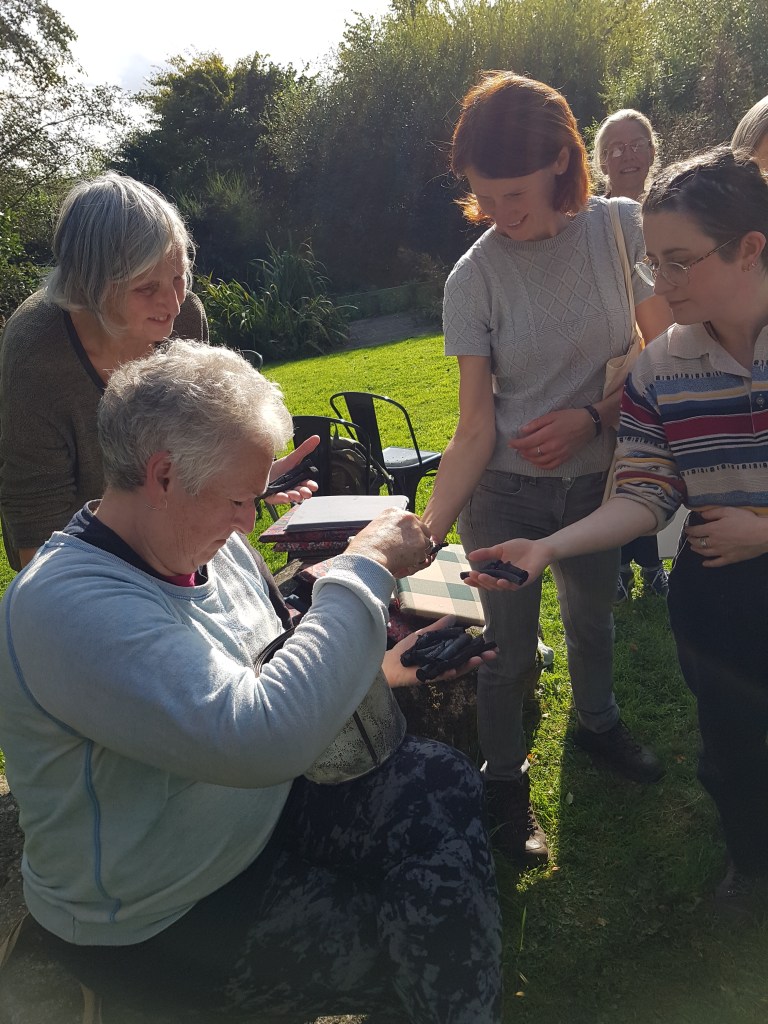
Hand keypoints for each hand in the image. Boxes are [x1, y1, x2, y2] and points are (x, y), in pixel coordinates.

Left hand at [265, 436, 319, 504]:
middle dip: (304, 493)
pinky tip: (284, 496)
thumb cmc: (279, 467)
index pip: (307, 484)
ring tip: (295, 494)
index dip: (311, 486)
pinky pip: (277, 499)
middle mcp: (292, 488)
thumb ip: (304, 449)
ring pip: (291, 496)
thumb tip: (316, 438)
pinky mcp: (272, 496)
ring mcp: (283, 493)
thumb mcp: (292, 458)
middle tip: (306, 492)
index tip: (314, 486)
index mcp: (299, 480)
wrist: (261, 469)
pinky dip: (281, 498)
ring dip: (294, 496)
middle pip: (300, 492)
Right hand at [346, 508, 431, 576]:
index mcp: (395, 512)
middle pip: (422, 528)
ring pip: (426, 542)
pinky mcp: (420, 544)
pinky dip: (416, 561)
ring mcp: (416, 531)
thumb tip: (391, 536)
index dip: (410, 531)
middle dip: (418, 540)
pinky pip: (424, 555)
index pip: (411, 519)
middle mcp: (408, 518)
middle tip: (409, 551)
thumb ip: (387, 528)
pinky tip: (404, 563)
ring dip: (418, 551)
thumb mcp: (374, 528)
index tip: (406, 539)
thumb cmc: (365, 547)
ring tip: (404, 558)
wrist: (368, 556)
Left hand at [382, 615, 496, 687]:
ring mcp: (436, 672)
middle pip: (464, 662)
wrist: (388, 662)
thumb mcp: (424, 635)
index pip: (464, 653)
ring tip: (478, 660)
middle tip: (492, 654)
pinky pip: (438, 677)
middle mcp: (443, 665)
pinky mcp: (426, 678)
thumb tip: (454, 616)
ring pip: (455, 670)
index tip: (490, 646)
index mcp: (444, 655)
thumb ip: (439, 628)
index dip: (477, 650)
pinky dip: (446, 674)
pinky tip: (454, 670)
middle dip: (478, 659)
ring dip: (467, 666)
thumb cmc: (406, 650)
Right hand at [464, 539, 549, 589]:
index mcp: (498, 573)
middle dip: (480, 581)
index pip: (484, 580)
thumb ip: (485, 553)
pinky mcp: (525, 581)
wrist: (538, 547)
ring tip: (482, 577)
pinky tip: (500, 581)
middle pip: (490, 585)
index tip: (465, 577)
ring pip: (500, 587)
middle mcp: (505, 580)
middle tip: (472, 575)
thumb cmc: (520, 549)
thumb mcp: (499, 549)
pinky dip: (507, 585)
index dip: (475, 580)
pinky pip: (514, 586)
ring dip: (491, 583)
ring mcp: (515, 582)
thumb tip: (469, 556)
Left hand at [508, 408, 596, 468]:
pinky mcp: (564, 458)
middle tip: (517, 447)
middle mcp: (552, 446)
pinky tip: (536, 462)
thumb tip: (523, 430)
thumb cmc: (570, 417)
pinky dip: (540, 466)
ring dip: (529, 459)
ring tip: (524, 454)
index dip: (517, 444)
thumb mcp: (552, 415)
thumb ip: (536, 424)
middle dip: (522, 451)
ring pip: (539, 461)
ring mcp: (559, 454)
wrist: (588, 424)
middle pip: (532, 453)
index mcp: (548, 434)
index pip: (527, 442)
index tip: (510, 443)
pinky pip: (550, 466)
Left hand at [684, 507, 767, 565]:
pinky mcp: (730, 559)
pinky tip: (704, 564)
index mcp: (713, 529)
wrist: (762, 535)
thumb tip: (702, 515)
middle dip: (692, 540)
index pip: (696, 531)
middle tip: (690, 538)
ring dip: (697, 550)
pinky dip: (709, 564)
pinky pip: (716, 563)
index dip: (690, 530)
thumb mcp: (728, 511)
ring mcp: (721, 552)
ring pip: (704, 552)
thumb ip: (713, 513)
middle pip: (698, 542)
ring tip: (693, 548)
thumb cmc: (747, 521)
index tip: (687, 529)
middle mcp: (714, 542)